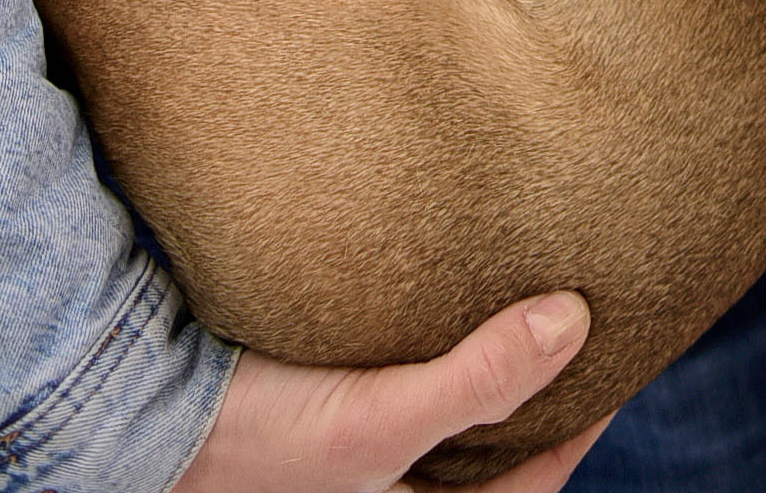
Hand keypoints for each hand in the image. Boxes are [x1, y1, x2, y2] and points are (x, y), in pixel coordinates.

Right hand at [176, 289, 608, 490]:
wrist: (141, 403)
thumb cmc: (258, 434)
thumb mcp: (378, 419)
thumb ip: (479, 381)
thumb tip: (576, 322)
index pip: (530, 488)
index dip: (584, 425)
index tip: (624, 357)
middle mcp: (393, 490)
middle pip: (495, 452)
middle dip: (544, 396)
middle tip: (587, 322)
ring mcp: (365, 448)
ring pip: (455, 415)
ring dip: (492, 368)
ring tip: (531, 300)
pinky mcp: (335, 404)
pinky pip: (411, 378)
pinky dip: (442, 346)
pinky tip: (450, 293)